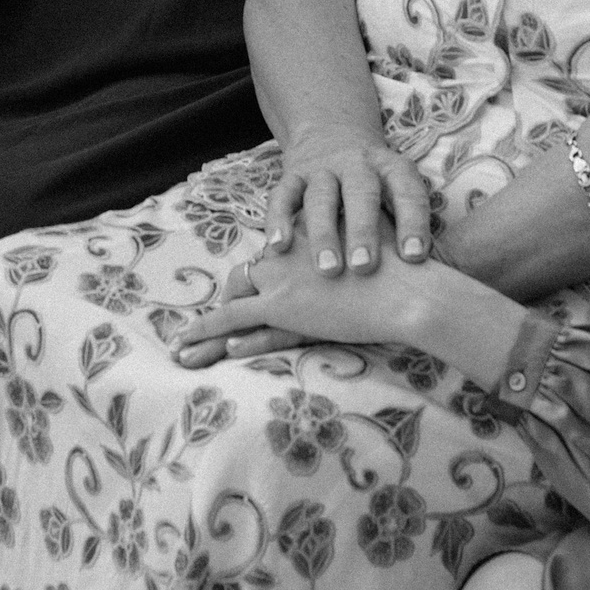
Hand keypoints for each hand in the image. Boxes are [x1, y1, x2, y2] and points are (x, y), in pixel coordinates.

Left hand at [169, 234, 433, 368]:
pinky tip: (210, 347)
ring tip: (182, 350)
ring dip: (205, 331)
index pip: (267, 259)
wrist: (406, 287)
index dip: (255, 280)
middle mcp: (284, 256)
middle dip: (225, 302)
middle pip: (241, 279)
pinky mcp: (283, 307)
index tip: (248, 293)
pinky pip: (240, 321)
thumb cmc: (400, 268)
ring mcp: (280, 281)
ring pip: (230, 304)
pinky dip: (218, 333)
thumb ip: (352, 247)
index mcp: (302, 239)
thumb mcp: (369, 245)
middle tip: (209, 324)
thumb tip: (356, 252)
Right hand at [264, 119, 433, 278]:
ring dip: (323, 233)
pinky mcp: (292, 173)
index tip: (414, 257)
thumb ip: (407, 221)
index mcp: (390, 167)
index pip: (407, 191)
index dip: (412, 222)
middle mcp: (356, 164)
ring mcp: (321, 167)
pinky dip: (278, 220)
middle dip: (363, 230)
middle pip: (360, 193)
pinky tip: (277, 247)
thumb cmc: (375, 182)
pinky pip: (282, 195)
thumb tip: (427, 277)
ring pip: (320, 197)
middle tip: (365, 267)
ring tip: (328, 270)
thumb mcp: (396, 186)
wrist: (332, 130)